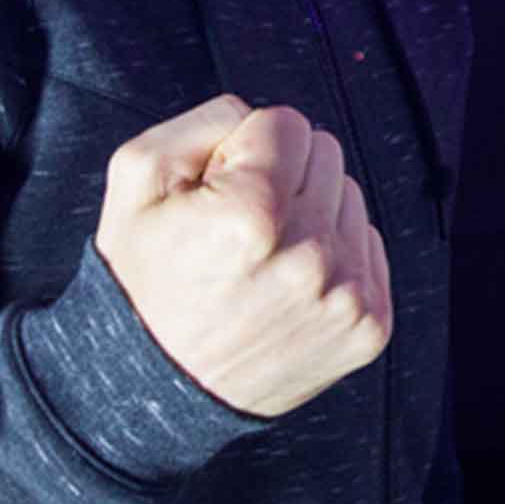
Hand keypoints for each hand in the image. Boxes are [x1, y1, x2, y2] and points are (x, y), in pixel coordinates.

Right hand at [93, 95, 392, 417]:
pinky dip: (334, 256)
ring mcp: (345, 296)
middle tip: (239, 227)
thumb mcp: (135, 179)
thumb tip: (259, 115)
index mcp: (251, 215)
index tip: (221, 187)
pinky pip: (368, 247)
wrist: (155, 388)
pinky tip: (289, 284)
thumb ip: (202, 120)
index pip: (287, 122)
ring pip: (351, 199)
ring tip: (262, 259)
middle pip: (326, 155)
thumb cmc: (141, 283)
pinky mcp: (369, 326)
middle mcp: (309, 256)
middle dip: (283, 176)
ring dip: (311, 216)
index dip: (246, 148)